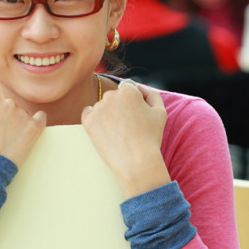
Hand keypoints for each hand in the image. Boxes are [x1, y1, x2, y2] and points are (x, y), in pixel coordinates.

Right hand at [0, 91, 46, 166]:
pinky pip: (41, 117)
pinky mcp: (34, 127)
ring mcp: (22, 114)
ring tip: (12, 140)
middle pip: (12, 107)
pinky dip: (38, 121)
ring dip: (21, 123)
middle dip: (9, 118)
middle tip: (3, 136)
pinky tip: (32, 130)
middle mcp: (8, 103)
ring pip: (24, 114)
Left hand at [81, 80, 170, 197]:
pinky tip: (105, 131)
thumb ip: (151, 94)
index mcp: (129, 90)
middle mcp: (111, 95)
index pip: (129, 89)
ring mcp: (98, 108)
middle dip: (120, 108)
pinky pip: (88, 114)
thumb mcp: (160, 112)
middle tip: (129, 127)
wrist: (136, 162)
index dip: (134, 103)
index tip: (137, 117)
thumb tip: (138, 87)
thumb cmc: (150, 137)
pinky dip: (95, 120)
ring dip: (108, 115)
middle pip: (114, 97)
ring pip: (102, 106)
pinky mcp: (88, 121)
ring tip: (119, 133)